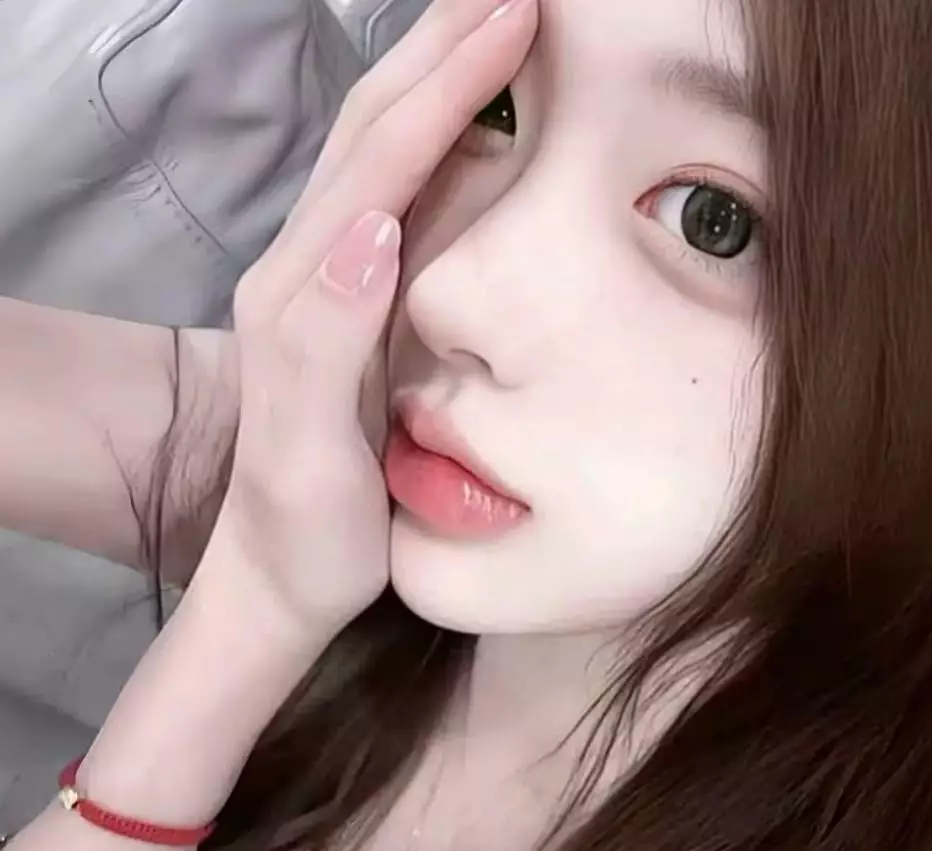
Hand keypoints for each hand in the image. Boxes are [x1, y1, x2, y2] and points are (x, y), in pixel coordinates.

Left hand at [191, 0, 538, 640]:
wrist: (275, 574)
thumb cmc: (306, 530)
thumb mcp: (308, 451)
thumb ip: (324, 337)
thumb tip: (373, 227)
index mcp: (302, 292)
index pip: (381, 163)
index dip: (448, 88)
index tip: (516, 21)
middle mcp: (306, 268)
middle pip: (372, 131)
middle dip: (442, 51)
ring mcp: (326, 282)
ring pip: (380, 150)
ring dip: (435, 77)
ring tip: (493, 29)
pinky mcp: (349, 303)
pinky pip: (393, 195)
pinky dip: (434, 138)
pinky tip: (468, 126)